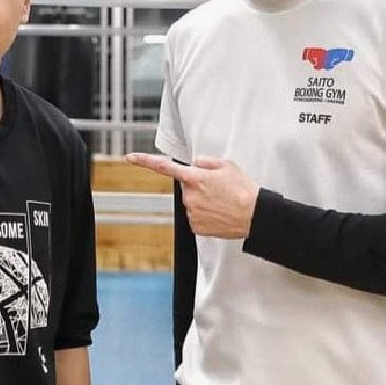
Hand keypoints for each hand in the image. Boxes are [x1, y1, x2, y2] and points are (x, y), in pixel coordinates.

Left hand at [124, 154, 258, 238]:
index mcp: (195, 177)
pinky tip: (220, 213)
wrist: (256, 216)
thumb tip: (196, 164)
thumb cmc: (244, 190)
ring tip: (223, 202)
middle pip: (186, 186)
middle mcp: (190, 196)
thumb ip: (206, 162)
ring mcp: (192, 213)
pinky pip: (196, 217)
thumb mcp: (227, 165)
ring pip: (192, 203)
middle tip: (218, 189)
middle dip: (198, 186)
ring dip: (203, 201)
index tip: (129, 157)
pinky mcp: (196, 227)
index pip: (164, 167)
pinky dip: (206, 215)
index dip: (144, 161)